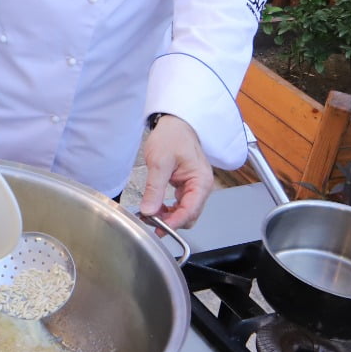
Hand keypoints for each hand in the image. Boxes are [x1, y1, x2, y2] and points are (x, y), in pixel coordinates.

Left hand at [139, 114, 215, 229]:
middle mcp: (202, 187)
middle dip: (170, 221)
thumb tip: (148, 210)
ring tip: (150, 215)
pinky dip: (168, 209)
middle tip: (149, 221)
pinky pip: (180, 205)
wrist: (175, 124)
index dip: (173, 222)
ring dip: (168, 217)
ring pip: (184, 212)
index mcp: (201, 181)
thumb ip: (154, 188)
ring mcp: (195, 187)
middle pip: (189, 216)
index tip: (157, 227)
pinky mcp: (187, 187)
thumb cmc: (172, 136)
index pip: (190, 211)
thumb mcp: (159, 162)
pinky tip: (156, 207)